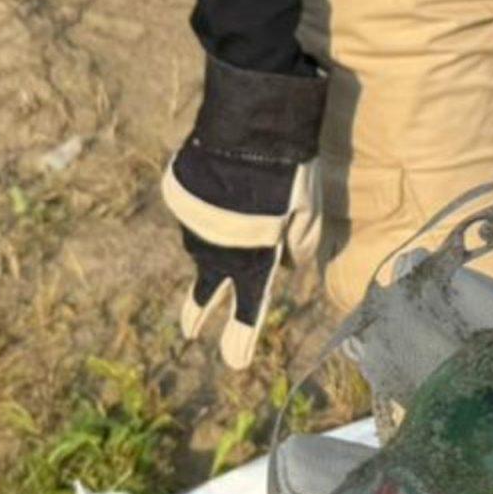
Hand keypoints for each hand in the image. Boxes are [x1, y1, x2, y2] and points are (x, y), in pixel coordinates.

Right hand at [161, 58, 327, 369]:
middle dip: (197, 312)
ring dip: (212, 254)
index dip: (240, 339)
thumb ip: (302, 242)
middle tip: (188, 332)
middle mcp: (217, 250)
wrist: (246, 129)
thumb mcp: (308, 211)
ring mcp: (196, 225)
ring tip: (220, 255)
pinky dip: (210, 220)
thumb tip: (291, 263)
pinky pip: (199, 218)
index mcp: (251, 261)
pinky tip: (224, 205)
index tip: (233, 365)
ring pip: (204, 248)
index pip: (248, 310)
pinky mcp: (184, 199)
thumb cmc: (288, 174)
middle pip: (207, 288)